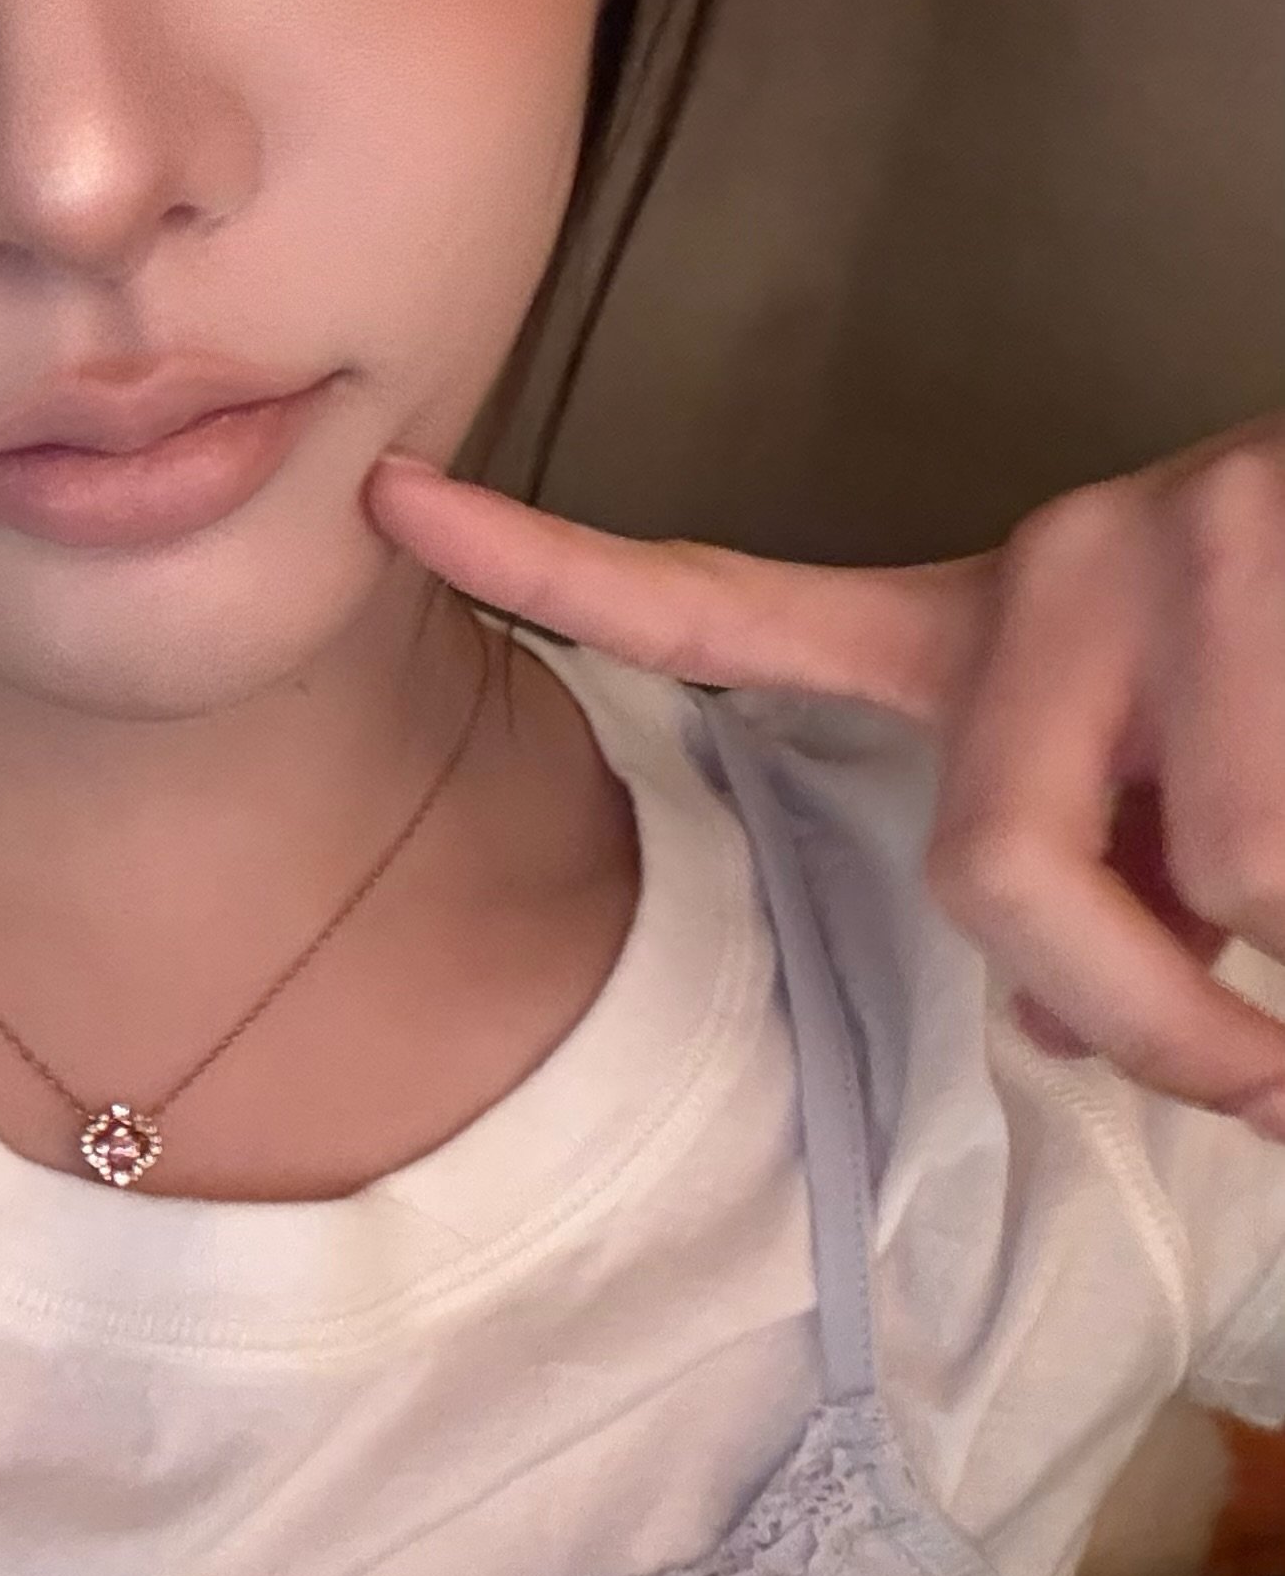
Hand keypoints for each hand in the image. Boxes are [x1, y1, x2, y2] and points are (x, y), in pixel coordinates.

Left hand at [367, 415, 1284, 1133]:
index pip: (727, 600)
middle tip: (1261, 1075)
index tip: (381, 499)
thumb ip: (1100, 905)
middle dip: (1154, 1016)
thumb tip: (1067, 1035)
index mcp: (988, 623)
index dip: (546, 563)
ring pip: (1225, 872)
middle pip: (992, 868)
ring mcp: (1177, 528)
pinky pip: (1283, 846)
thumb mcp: (1198, 821)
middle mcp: (1055, 556)